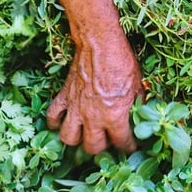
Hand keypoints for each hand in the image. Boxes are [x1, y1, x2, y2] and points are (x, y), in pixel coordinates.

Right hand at [46, 35, 143, 153]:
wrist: (100, 44)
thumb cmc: (121, 62)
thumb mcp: (138, 85)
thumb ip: (137, 105)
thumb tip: (139, 116)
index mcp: (114, 116)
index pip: (121, 143)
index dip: (128, 147)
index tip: (130, 146)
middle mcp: (93, 117)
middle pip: (92, 147)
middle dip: (102, 148)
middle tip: (107, 140)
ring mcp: (75, 108)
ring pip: (69, 138)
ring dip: (77, 140)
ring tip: (84, 135)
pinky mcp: (64, 97)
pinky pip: (52, 117)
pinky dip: (55, 122)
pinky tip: (63, 121)